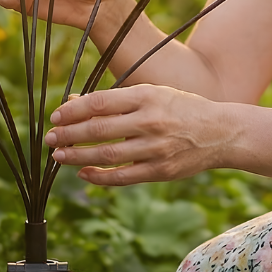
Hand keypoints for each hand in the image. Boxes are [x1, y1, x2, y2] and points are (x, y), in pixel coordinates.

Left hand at [44, 85, 229, 184]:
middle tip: (50, 138)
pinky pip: (123, 177)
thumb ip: (115, 100)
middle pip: (99, 130)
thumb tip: (74, 103)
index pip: (100, 102)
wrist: (221, 132)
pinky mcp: (160, 171)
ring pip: (107, 155)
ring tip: (58, 156)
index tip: (56, 116)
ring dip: (77, 157)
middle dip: (69, 135)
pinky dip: (100, 176)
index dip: (74, 110)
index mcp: (147, 96)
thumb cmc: (181, 108)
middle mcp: (151, 121)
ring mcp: (156, 148)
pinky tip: (83, 173)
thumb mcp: (152, 94)